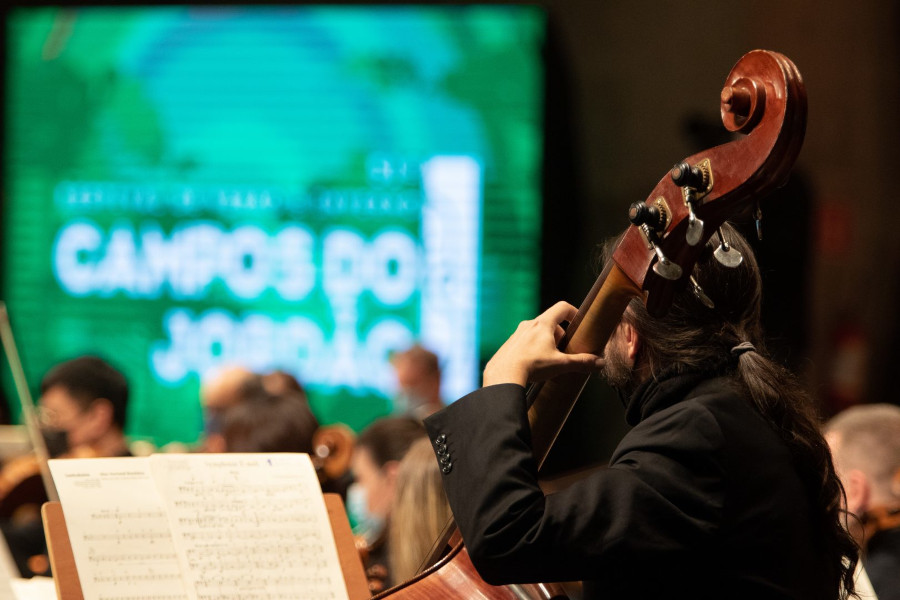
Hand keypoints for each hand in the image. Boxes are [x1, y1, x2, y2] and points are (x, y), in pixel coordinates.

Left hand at [483, 301, 604, 386]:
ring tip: (550, 361)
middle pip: (550, 323)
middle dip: (561, 335)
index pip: (562, 307)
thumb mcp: (560, 364)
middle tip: (565, 351)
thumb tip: (599, 363)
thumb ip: (581, 363)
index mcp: (543, 324)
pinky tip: (535, 366)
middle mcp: (528, 325)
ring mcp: (517, 334)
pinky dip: (534, 350)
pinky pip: (525, 342)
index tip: (579, 324)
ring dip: (547, 343)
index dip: (573, 313)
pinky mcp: (509, 345)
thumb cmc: (532, 366)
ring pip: (537, 333)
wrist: (503, 375)